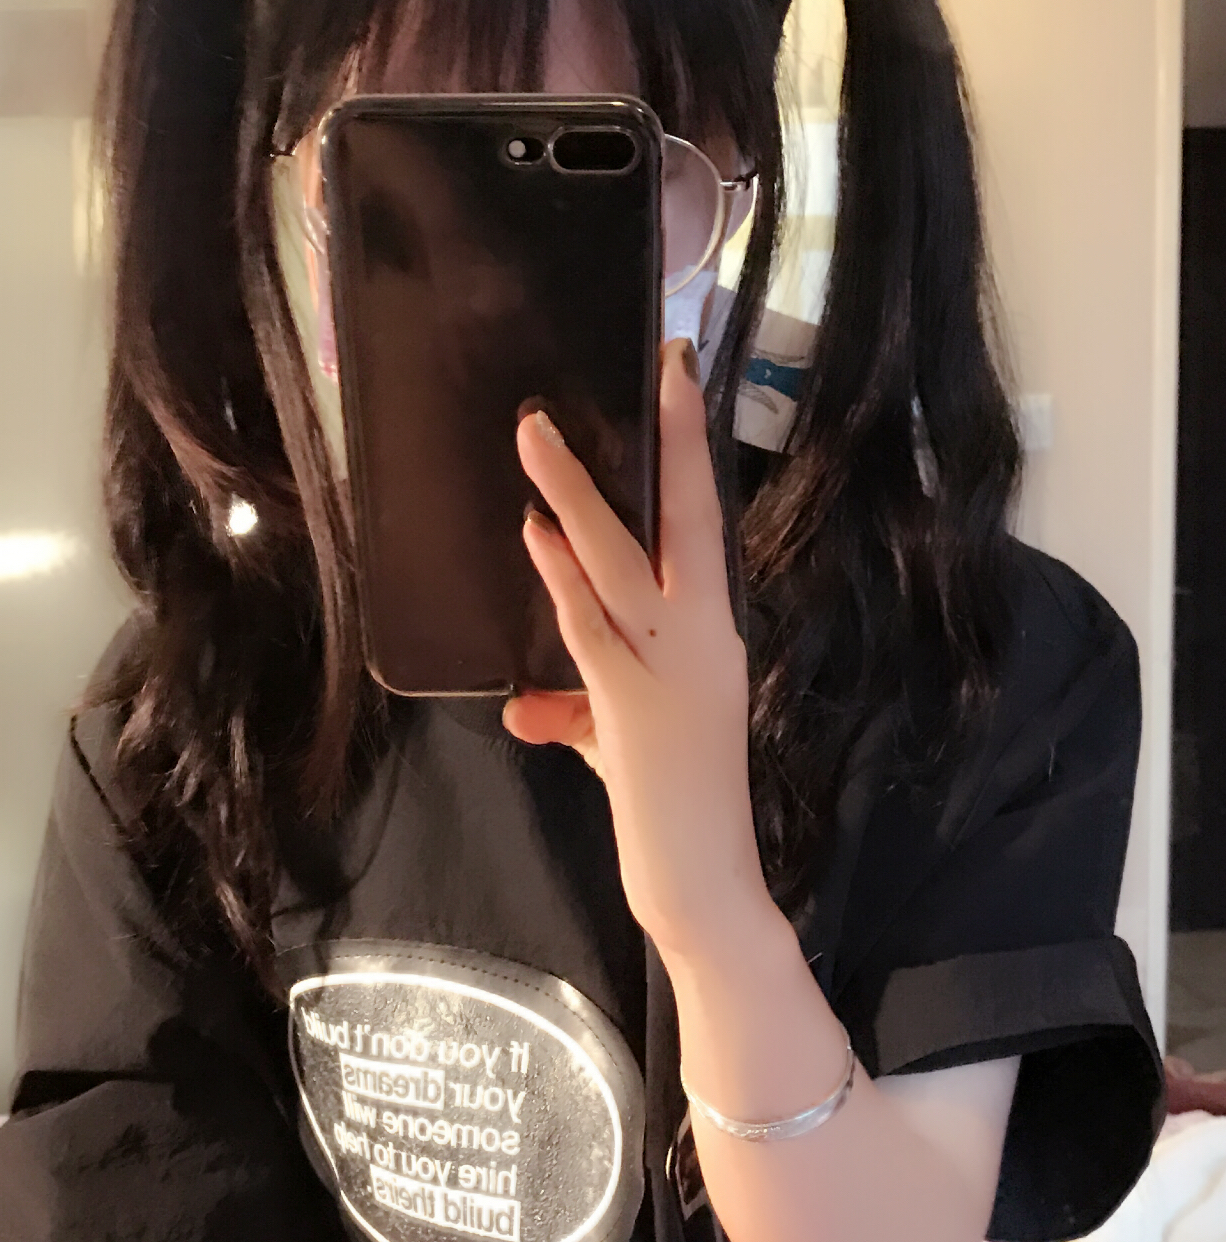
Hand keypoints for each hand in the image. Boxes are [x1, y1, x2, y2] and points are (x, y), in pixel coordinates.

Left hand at [504, 340, 767, 965]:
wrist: (703, 885)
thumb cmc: (675, 817)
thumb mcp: (620, 749)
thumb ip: (581, 713)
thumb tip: (528, 706)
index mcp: (713, 636)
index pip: (706, 526)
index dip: (693, 452)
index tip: (680, 376)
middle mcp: (705, 639)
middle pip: (688, 518)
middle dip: (669, 437)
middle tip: (658, 356)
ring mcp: (671, 669)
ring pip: (623, 561)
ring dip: (575, 495)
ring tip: (534, 433)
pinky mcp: (631, 707)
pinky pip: (592, 626)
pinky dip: (562, 578)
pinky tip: (535, 534)